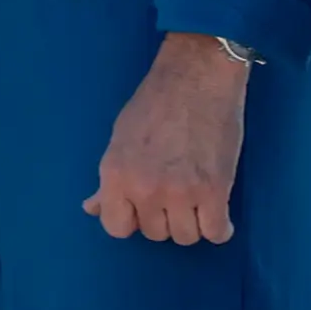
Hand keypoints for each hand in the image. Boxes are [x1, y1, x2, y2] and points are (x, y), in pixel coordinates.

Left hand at [85, 32, 246, 244]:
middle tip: (176, 190)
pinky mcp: (215, 190)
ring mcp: (180, 192)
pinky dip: (219, 227)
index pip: (116, 228)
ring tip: (198, 199)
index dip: (132, 218)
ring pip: (186, 237)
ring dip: (192, 222)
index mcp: (116, 174)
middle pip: (155, 233)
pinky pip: (216, 233)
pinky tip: (217, 211)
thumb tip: (91, 208)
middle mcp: (144, 188)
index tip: (145, 205)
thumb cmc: (156, 99)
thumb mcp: (120, 136)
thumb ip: (109, 178)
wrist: (198, 73)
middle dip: (165, 216)